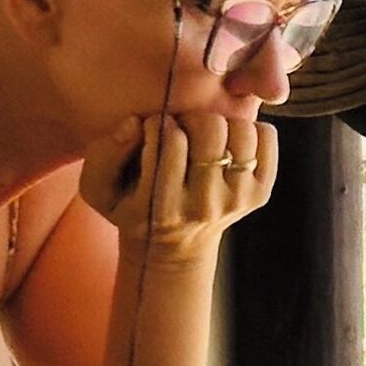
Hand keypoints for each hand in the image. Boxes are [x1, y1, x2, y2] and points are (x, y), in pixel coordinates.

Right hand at [80, 108, 275, 266]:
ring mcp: (237, 201)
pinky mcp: (260, 192)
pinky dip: (250, 128)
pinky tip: (227, 143)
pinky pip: (266, 136)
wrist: (175, 247)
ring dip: (221, 123)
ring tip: (204, 137)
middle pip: (211, 129)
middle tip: (182, 128)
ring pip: (241, 130)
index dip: (159, 122)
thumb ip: (104, 153)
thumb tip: (136, 122)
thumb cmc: (132, 207)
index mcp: (163, 207)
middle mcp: (205, 207)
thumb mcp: (99, 189)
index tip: (154, 128)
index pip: (170, 140)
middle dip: (192, 118)